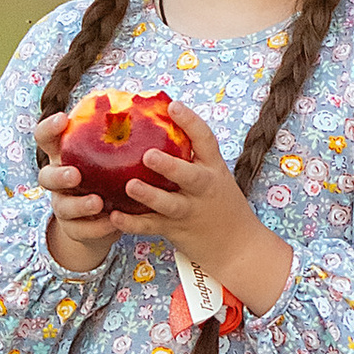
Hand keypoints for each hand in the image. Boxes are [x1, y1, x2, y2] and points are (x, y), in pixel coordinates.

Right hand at [33, 115, 118, 275]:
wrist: (106, 216)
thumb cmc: (114, 173)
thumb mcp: (116, 153)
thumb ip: (125, 134)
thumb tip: (161, 103)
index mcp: (66, 155)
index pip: (46, 137)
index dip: (50, 128)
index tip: (63, 119)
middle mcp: (59, 180)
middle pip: (45, 176)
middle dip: (58, 175)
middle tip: (77, 174)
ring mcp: (63, 206)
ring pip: (62, 206)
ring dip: (79, 204)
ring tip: (98, 202)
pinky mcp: (74, 229)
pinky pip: (80, 230)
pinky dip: (96, 227)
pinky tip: (112, 222)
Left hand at [112, 130, 295, 318]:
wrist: (239, 247)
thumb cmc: (222, 205)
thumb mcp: (217, 176)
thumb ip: (194, 157)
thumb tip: (160, 127)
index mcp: (214, 169)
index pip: (206, 140)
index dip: (190, 121)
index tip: (173, 105)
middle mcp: (204, 189)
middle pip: (189, 176)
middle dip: (169, 166)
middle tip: (148, 155)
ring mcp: (190, 211)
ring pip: (168, 204)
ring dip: (149, 195)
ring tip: (130, 185)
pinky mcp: (176, 230)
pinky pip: (151, 227)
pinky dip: (132, 223)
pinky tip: (114, 216)